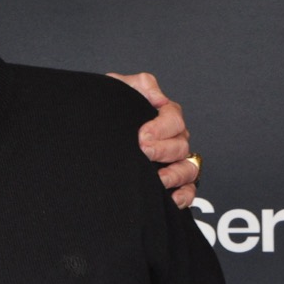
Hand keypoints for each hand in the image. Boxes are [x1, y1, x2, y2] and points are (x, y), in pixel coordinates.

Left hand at [107, 72, 197, 208]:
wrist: (94, 131)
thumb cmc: (110, 109)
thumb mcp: (119, 88)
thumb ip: (141, 85)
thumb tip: (159, 97)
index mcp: (164, 115)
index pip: (174, 118)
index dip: (161, 127)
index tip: (142, 135)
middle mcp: (174, 137)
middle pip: (181, 145)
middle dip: (163, 150)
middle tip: (143, 152)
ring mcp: (175, 160)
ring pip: (188, 168)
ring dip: (175, 174)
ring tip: (158, 178)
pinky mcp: (172, 181)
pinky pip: (188, 190)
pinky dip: (184, 196)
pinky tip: (171, 199)